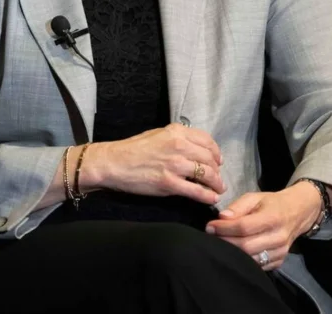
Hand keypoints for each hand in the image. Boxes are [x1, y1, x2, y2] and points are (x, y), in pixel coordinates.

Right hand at [84, 124, 223, 204]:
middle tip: (217, 178)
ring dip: (217, 184)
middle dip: (217, 170)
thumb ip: (178, 138)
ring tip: (218, 189)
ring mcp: (175, 165)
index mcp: (176, 132)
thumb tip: (196, 148)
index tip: (218, 161)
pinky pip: (196, 191)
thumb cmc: (133, 149)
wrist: (114, 163)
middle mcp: (179, 146)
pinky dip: (207, 196)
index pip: (207, 141)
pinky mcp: (169, 183)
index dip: (216, 153)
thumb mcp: (158, 134)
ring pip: (207, 175)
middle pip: (210, 159)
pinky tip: (211, 199)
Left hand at [205, 184, 322, 270]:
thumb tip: (222, 217)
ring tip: (220, 244)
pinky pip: (257, 265)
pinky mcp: (279, 261)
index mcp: (272, 218)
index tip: (209, 226)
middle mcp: (278, 237)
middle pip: (245, 246)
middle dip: (225, 242)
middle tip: (211, 236)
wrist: (297, 213)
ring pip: (250, 259)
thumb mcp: (254, 197)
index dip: (224, 228)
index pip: (244, 227)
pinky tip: (234, 252)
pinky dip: (243, 261)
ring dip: (232, 253)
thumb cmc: (271, 204)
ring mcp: (280, 252)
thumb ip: (237, 206)